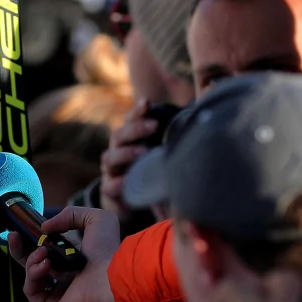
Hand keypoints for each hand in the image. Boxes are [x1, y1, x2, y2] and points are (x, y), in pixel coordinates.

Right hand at [6, 207, 121, 301]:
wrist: (111, 278)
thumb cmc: (107, 250)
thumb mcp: (95, 219)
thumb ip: (70, 215)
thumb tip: (45, 228)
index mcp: (74, 264)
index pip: (47, 254)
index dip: (32, 242)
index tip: (22, 230)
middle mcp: (65, 282)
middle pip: (32, 266)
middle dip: (20, 251)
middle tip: (14, 236)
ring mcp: (57, 298)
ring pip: (30, 278)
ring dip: (31, 261)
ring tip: (44, 252)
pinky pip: (31, 291)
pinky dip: (33, 275)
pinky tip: (45, 264)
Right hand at [99, 100, 160, 218]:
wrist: (127, 200)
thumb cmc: (145, 170)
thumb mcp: (156, 154)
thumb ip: (167, 139)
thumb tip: (192, 122)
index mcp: (128, 139)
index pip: (130, 120)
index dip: (137, 111)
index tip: (148, 102)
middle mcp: (116, 151)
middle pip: (119, 135)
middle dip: (135, 129)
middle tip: (154, 125)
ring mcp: (111, 171)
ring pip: (110, 158)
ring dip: (126, 153)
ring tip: (143, 153)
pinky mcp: (110, 190)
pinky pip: (109, 186)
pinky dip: (116, 184)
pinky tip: (125, 182)